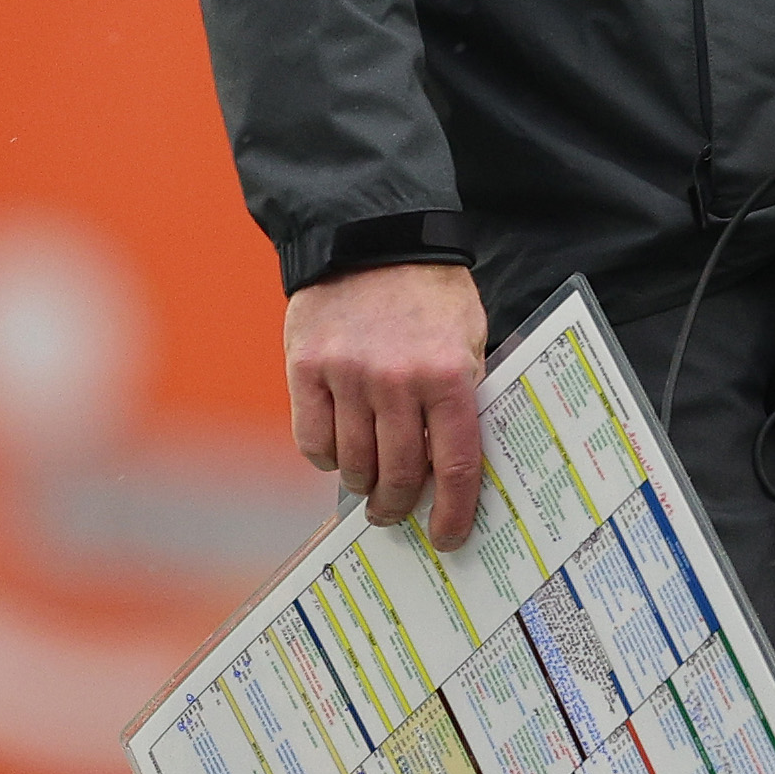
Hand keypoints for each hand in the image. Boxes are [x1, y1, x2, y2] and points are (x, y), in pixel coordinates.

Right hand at [288, 260, 489, 546]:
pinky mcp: (307, 369)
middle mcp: (398, 381)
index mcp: (449, 374)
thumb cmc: (429, 293)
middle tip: (396, 512)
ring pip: (352, 465)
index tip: (448, 536)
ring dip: (362, 485)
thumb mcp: (467, 337)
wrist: (371, 237)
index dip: (454, 510)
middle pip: (399, 474)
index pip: (456, 463)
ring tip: (368, 484)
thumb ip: (463, 393)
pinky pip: (312, 440)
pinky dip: (324, 457)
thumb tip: (456, 464)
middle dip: (399, 506)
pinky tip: (337, 451)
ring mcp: (348, 376)